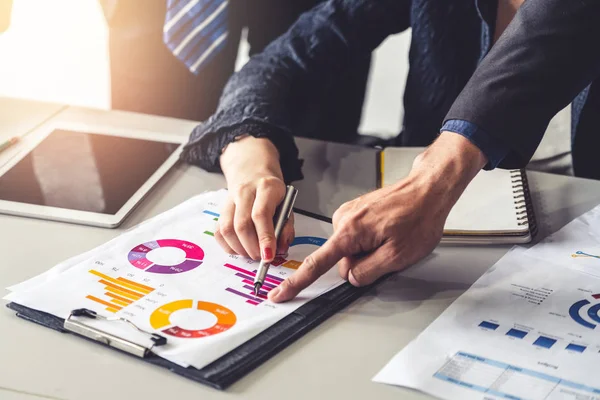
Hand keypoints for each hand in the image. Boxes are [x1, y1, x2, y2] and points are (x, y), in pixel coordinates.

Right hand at [217, 135, 294, 260]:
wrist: (252, 169)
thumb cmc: (272, 191)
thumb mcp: (287, 204)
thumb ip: (286, 227)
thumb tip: (280, 250)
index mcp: (266, 187)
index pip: (261, 214)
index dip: (265, 238)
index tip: (269, 256)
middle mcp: (245, 191)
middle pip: (242, 224)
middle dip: (252, 247)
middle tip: (261, 258)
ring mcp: (229, 199)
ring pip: (227, 229)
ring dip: (240, 249)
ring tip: (251, 254)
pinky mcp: (221, 208)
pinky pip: (219, 231)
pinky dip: (228, 245)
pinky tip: (239, 248)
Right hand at [269, 132, 486, 301]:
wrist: (427, 188)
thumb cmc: (418, 216)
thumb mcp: (397, 256)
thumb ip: (368, 272)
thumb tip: (350, 278)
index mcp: (349, 232)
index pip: (316, 264)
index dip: (297, 283)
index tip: (280, 294)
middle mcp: (343, 220)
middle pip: (341, 259)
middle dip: (362, 263)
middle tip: (390, 250)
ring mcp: (349, 214)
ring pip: (351, 249)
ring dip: (370, 251)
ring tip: (393, 236)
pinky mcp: (356, 211)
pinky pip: (357, 237)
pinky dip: (371, 240)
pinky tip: (389, 230)